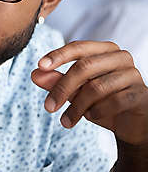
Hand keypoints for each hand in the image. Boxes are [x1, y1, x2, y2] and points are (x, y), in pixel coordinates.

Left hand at [31, 41, 147, 145]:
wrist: (131, 124)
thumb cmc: (101, 101)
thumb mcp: (75, 92)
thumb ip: (56, 81)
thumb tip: (35, 74)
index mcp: (104, 50)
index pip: (78, 47)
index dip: (58, 55)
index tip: (39, 66)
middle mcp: (120, 57)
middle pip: (84, 67)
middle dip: (62, 87)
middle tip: (48, 107)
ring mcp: (133, 75)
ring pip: (96, 87)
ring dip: (76, 107)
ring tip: (66, 121)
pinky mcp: (141, 94)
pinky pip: (114, 101)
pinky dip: (97, 112)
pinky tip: (90, 117)